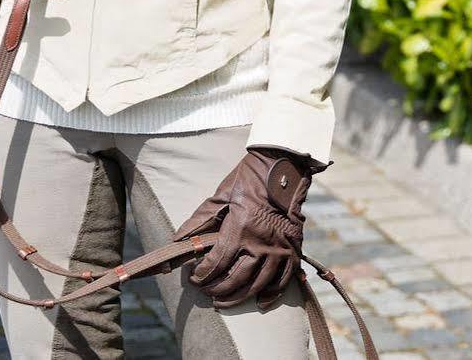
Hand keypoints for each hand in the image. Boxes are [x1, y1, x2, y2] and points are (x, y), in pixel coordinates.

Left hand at [174, 146, 326, 308]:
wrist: (282, 169)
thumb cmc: (248, 180)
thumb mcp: (221, 196)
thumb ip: (199, 220)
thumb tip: (178, 239)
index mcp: (240, 228)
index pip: (217, 262)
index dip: (203, 275)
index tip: (195, 279)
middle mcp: (261, 243)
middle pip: (235, 279)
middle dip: (217, 290)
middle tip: (207, 293)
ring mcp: (278, 249)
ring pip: (257, 285)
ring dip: (238, 297)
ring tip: (224, 302)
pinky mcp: (293, 250)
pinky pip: (282, 281)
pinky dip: (270, 295)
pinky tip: (259, 302)